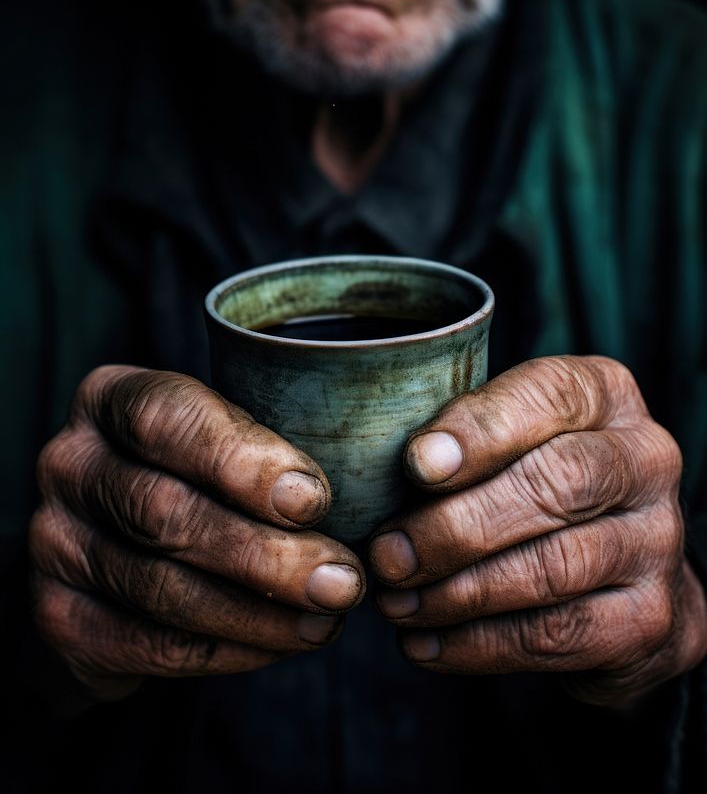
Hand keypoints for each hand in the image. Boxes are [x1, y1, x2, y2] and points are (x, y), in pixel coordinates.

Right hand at [30, 366, 364, 700]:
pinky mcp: (60, 616)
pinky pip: (150, 644)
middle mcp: (69, 464)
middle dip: (266, 554)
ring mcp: (54, 542)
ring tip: (327, 619)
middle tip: (343, 580)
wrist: (111, 543)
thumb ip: (264, 447)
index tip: (316, 499)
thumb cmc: (192, 471)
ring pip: (161, 588)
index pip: (166, 419)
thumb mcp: (220, 433)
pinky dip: (227, 651)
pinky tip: (279, 644)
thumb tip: (363, 496)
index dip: (243, 462)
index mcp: (109, 399)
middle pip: (165, 513)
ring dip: (258, 613)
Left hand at [370, 356, 706, 704]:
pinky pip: (558, 636)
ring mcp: (657, 541)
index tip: (416, 464)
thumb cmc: (533, 482)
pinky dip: (479, 645)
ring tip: (397, 602)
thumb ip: (457, 442)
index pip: (550, 396)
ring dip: (459, 592)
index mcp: (606, 396)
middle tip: (388, 555)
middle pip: (556, 484)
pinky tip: (427, 643)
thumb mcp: (504, 438)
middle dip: (457, 526)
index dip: (481, 429)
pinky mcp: (652, 618)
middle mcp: (646, 460)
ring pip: (554, 568)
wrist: (618, 569)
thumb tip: (377, 481)